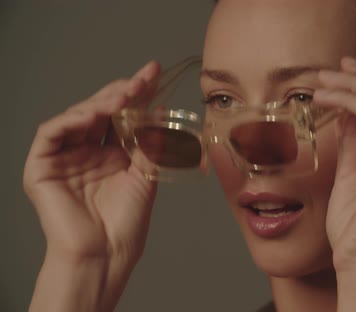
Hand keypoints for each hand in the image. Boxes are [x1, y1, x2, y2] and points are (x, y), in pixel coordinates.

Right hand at [23, 61, 160, 264]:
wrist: (107, 255)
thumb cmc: (126, 223)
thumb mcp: (146, 175)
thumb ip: (150, 143)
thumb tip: (161, 110)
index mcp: (112, 155)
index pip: (123, 117)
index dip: (137, 94)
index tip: (155, 73)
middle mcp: (87, 152)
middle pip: (101, 112)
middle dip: (122, 92)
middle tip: (142, 78)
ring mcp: (64, 158)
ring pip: (77, 118)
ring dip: (100, 103)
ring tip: (123, 95)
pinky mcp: (41, 168)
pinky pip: (51, 134)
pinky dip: (70, 120)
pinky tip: (91, 114)